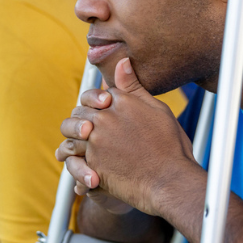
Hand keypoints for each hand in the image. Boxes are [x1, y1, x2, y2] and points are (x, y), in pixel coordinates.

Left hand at [57, 58, 197, 216]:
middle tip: (92, 131)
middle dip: (83, 120)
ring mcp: (95, 141)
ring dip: (76, 139)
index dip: (97, 104)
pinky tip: (88, 165)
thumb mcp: (157, 109)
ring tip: (87, 147)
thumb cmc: (170, 146)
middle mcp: (104, 117)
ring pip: (72, 133)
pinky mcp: (90, 164)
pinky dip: (77, 161)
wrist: (170, 181)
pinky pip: (73, 158)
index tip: (103, 113)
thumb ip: (134, 87)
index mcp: (120, 101)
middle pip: (80, 112)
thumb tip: (122, 61)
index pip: (95, 95)